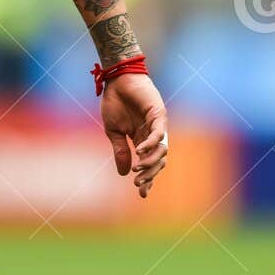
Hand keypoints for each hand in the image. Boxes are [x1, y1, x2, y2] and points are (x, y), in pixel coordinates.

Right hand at [100, 71, 167, 197]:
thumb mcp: (113, 131)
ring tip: (137, 169)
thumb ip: (120, 150)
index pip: (148, 163)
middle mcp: (152, 135)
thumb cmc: (115, 102)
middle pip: (158, 161)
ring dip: (150, 163)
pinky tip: (139, 151)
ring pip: (161, 151)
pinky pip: (158, 134)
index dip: (147, 178)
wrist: (116, 80)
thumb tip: (123, 173)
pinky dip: (150, 145)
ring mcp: (157, 125)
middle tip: (138, 184)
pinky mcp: (158, 115)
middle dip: (149, 175)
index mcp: (142, 139)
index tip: (141, 193)